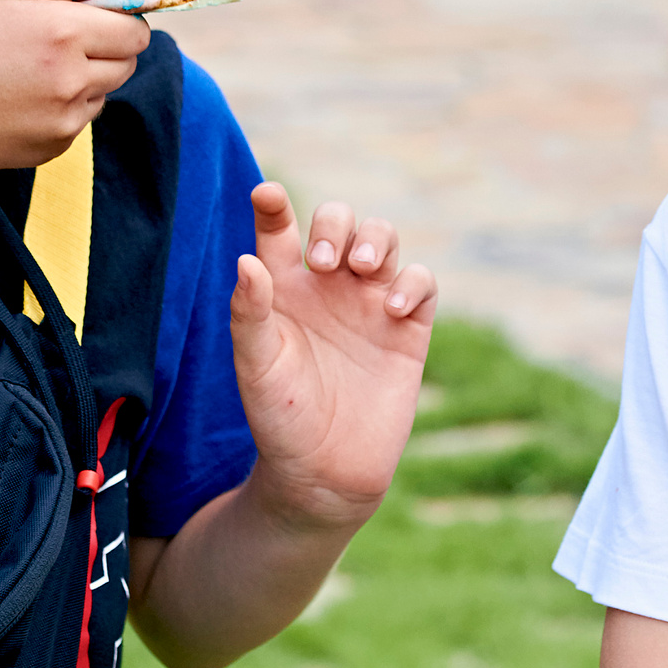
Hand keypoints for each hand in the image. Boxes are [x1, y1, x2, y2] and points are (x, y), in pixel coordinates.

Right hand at [0, 0, 149, 173]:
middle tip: (55, 38)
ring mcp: (62, 122)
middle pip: (127, 63)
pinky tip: (17, 97)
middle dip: (105, 47)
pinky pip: (76, 122)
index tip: (93, 13)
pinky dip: (61, 109)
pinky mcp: (49, 150)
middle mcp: (70, 81)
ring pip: (102, 93)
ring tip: (27, 69)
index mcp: (62, 33)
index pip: (135, 30)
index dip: (120, 18)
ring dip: (83, 79)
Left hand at [228, 183, 438, 528]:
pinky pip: (421, 283)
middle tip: (322, 260)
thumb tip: (246, 260)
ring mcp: (370, 303)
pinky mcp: (408, 328)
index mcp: (283, 288)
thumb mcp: (256, 366)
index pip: (279, 230)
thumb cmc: (279, 418)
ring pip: (382, 239)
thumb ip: (250, 313)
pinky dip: (412, 282)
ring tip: (361, 267)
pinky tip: (393, 307)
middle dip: (334, 223)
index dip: (273, 206)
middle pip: (338, 220)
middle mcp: (327, 287)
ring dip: (375, 238)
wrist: (324, 473)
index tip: (266, 194)